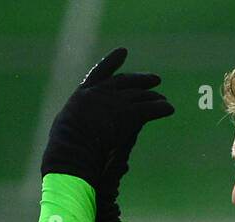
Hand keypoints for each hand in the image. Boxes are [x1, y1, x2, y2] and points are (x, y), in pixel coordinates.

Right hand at [40, 47, 174, 221]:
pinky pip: (149, 109)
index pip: (99, 73)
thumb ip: (82, 124)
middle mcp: (99, 94)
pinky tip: (169, 109)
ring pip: (139, 96)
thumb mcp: (68, 130)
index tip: (123, 51)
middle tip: (156, 80)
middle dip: (141, 79)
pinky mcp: (127, 115)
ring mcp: (113, 103)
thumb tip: (91, 129)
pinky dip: (160, 109)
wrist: (71, 156)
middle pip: (125, 82)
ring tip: (164, 101)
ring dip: (153, 98)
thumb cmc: (65, 151)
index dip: (112, 62)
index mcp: (82, 96)